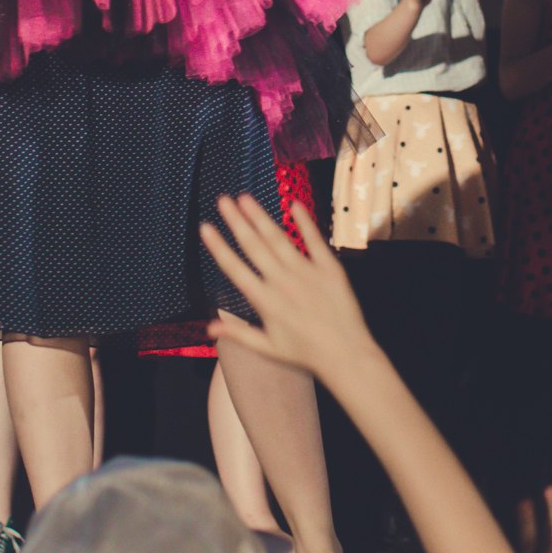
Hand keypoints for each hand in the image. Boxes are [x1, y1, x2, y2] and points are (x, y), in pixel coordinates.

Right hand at [202, 194, 376, 378]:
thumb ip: (238, 334)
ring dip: (261, 217)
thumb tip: (208, 328)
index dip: (218, 247)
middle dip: (236, 221)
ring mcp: (307, 273)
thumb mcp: (268, 348)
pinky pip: (314, 240)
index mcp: (265, 302)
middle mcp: (283, 283)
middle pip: (254, 246)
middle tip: (222, 200)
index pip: (235, 269)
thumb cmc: (305, 353)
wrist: (346, 355)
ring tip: (246, 198)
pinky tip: (293, 204)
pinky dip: (304, 222)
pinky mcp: (329, 269)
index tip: (205, 227)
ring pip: (279, 239)